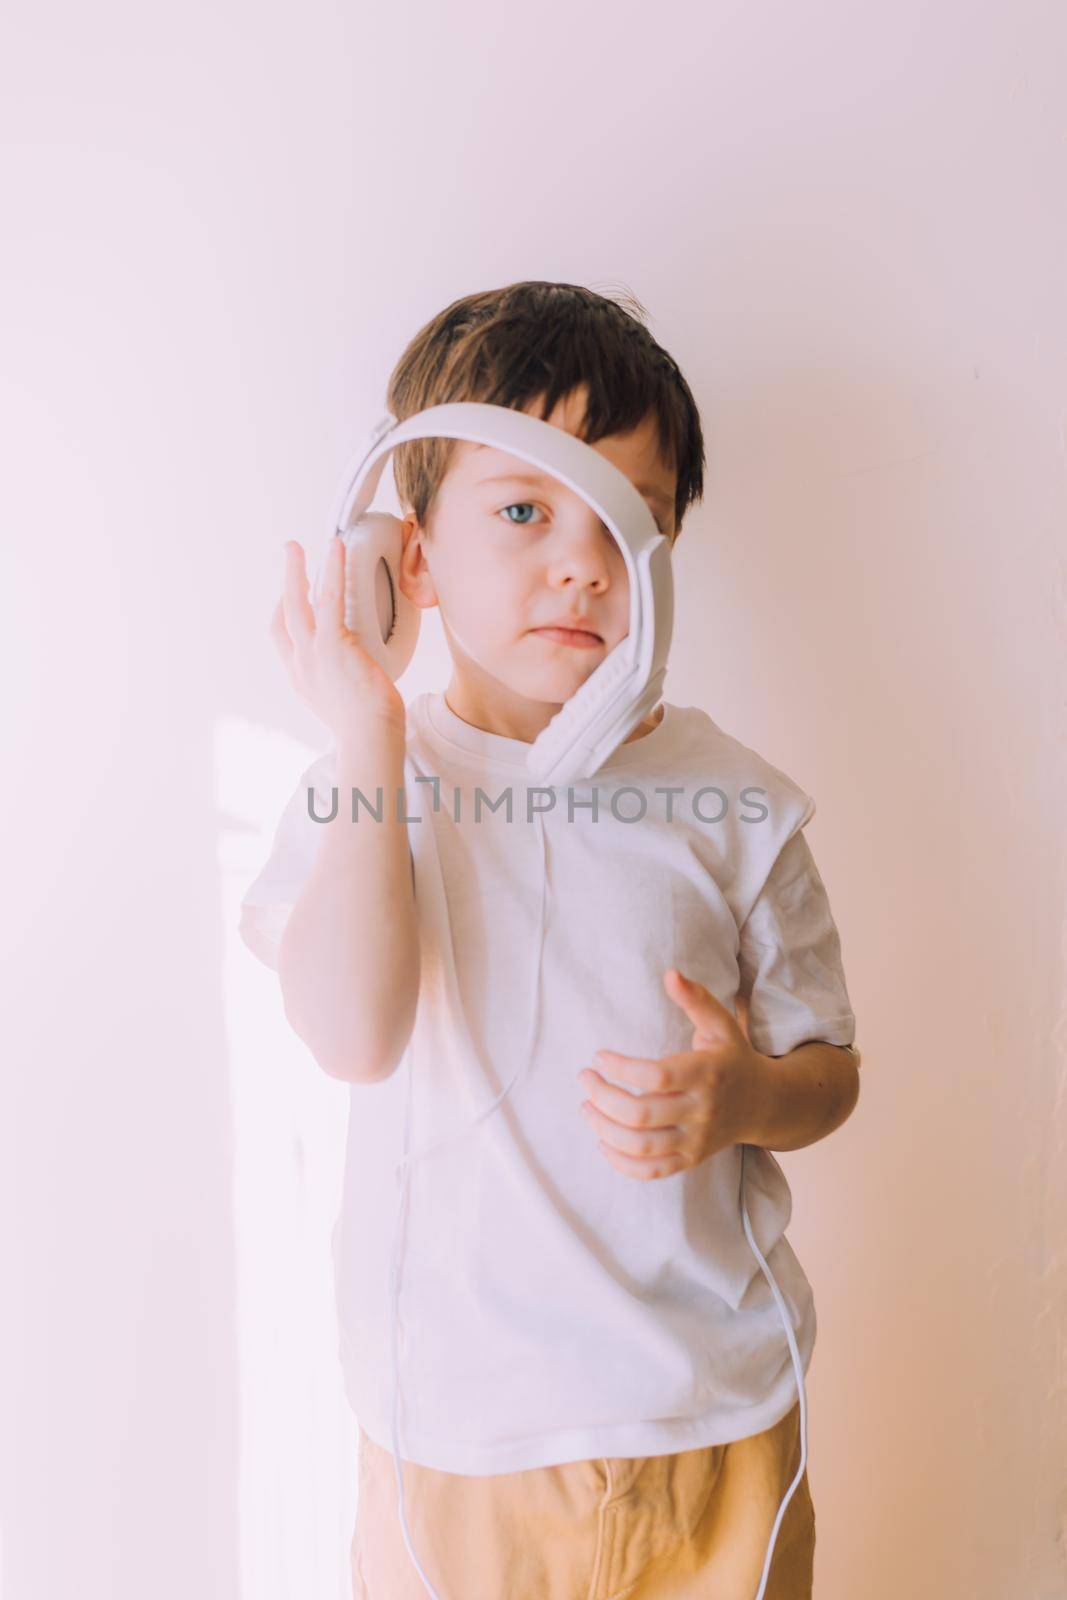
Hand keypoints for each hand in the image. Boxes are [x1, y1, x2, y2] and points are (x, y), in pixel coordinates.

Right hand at [270, 540, 405, 739]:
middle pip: (283, 614)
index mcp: (302, 679)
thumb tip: (364, 674)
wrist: (371, 738)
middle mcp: (300, 665)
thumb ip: (347, 683)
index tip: (291, 592)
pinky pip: (328, 599)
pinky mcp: (332, 645)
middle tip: (290, 553)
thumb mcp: (348, 703)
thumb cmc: (370, 728)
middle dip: (286, 580)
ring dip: (296, 569)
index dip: (284, 611)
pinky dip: (331, 571)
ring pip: (296, 602)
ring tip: (298, 545)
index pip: (283, 637)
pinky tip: (335, 550)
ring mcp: (312, 654)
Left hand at [576, 968, 767, 1180]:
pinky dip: (621, 1163)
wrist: (765, 1104)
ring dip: (604, 1129)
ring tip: (586, 1108)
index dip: (621, 1068)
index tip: (598, 1056)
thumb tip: (669, 973)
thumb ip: (695, 999)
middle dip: (602, 1097)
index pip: (655, 1076)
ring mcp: (696, 1141)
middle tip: (585, 1079)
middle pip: (641, 1114)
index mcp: (706, 1074)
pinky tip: (603, 1142)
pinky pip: (651, 1171)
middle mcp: (702, 1111)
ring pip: (641, 1146)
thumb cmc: (732, 1057)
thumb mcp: (721, 1024)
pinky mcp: (690, 1160)